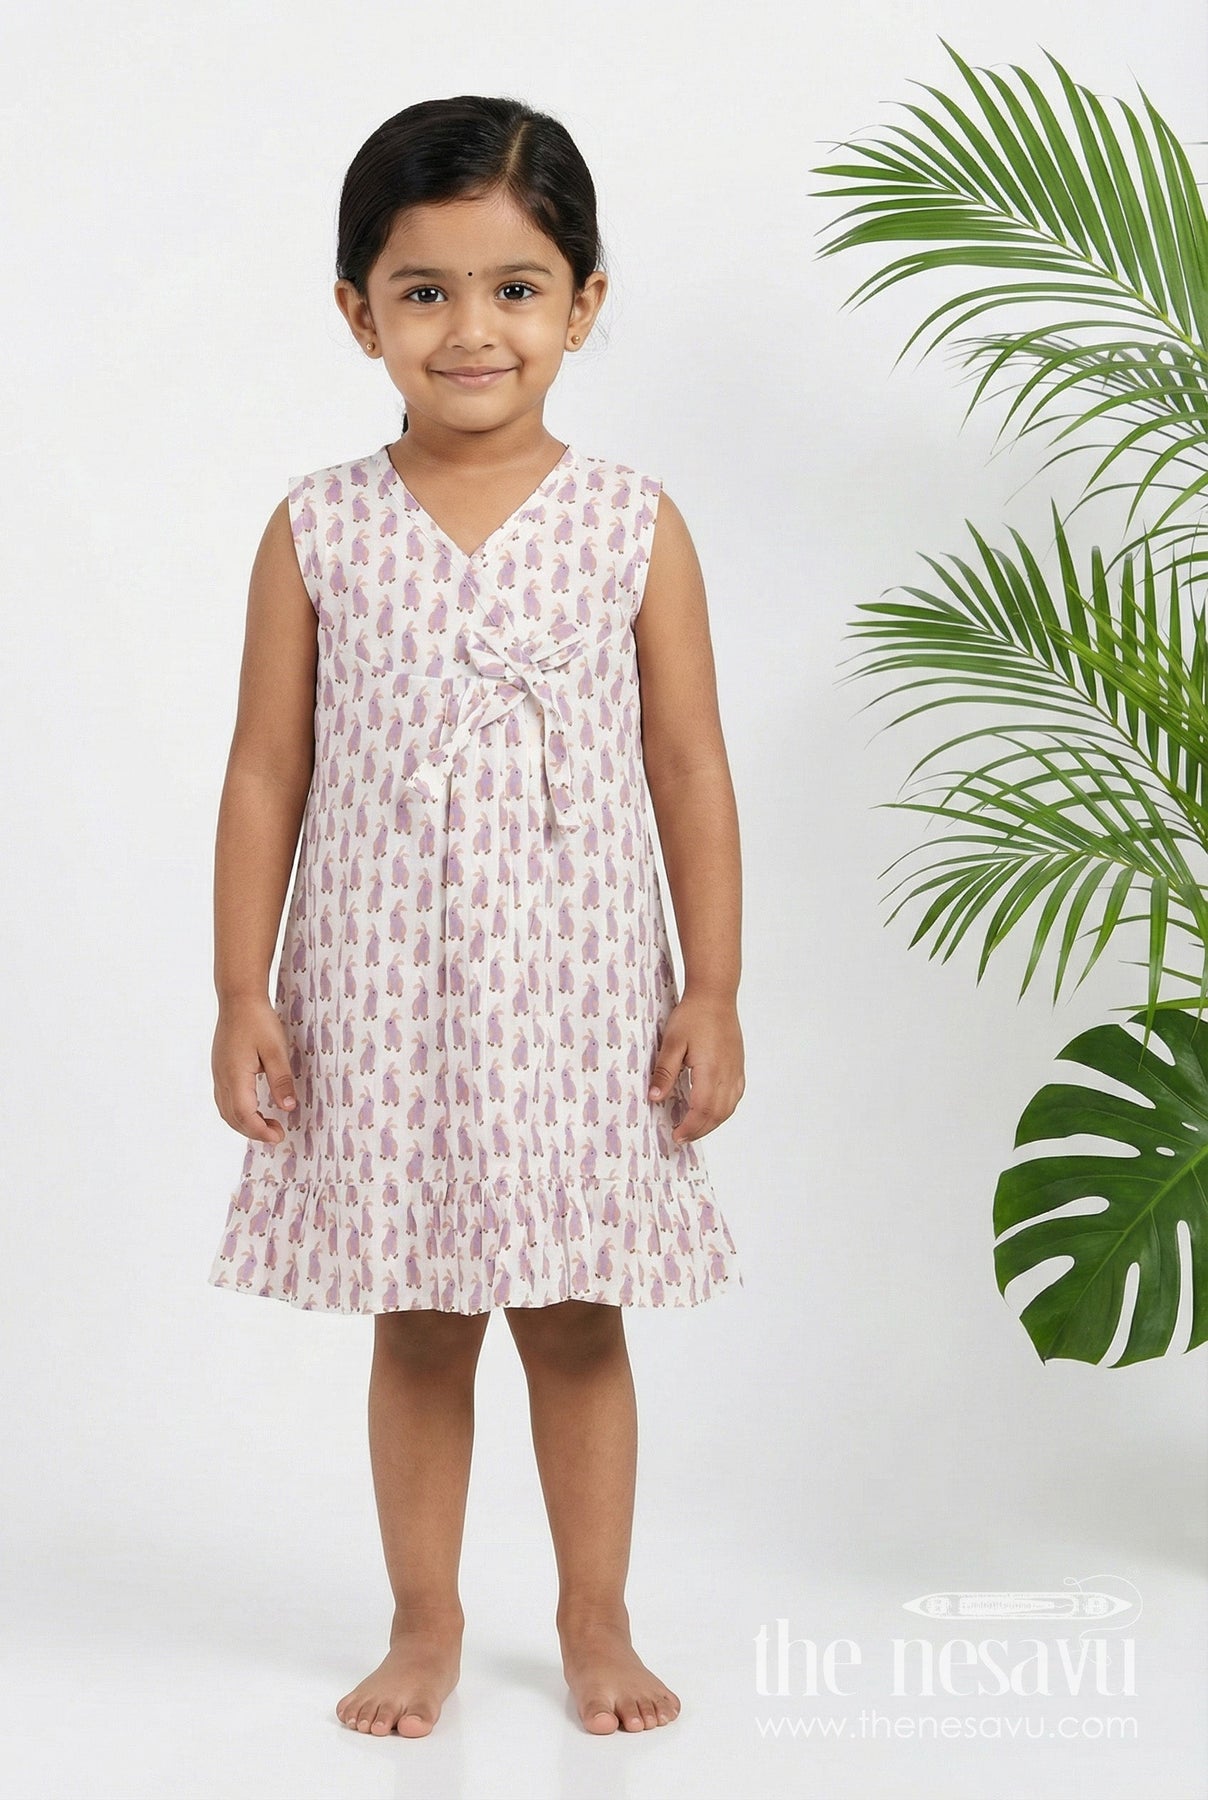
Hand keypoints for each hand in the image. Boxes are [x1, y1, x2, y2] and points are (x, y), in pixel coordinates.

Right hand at [212, 995, 298, 1145]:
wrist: (238, 998)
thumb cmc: (258, 1020)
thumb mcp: (276, 1049)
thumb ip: (281, 1080)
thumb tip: (288, 1108)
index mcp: (234, 1076)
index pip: (244, 1114)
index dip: (261, 1130)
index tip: (280, 1137)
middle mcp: (222, 1078)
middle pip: (232, 1117)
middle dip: (254, 1131)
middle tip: (278, 1134)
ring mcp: (218, 1074)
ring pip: (226, 1110)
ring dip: (244, 1123)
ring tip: (268, 1125)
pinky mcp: (220, 1069)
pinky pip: (224, 1100)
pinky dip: (238, 1112)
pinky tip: (254, 1109)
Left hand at [647, 989, 744, 1143]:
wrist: (715, 996)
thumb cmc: (692, 1016)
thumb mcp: (672, 1042)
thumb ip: (664, 1072)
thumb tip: (655, 1097)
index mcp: (710, 1071)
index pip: (701, 1110)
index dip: (689, 1127)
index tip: (675, 1135)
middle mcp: (727, 1074)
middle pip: (717, 1114)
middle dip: (699, 1130)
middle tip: (681, 1137)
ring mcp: (735, 1070)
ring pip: (729, 1108)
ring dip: (712, 1123)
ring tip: (694, 1129)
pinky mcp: (738, 1065)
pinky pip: (735, 1096)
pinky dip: (724, 1110)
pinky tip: (713, 1111)